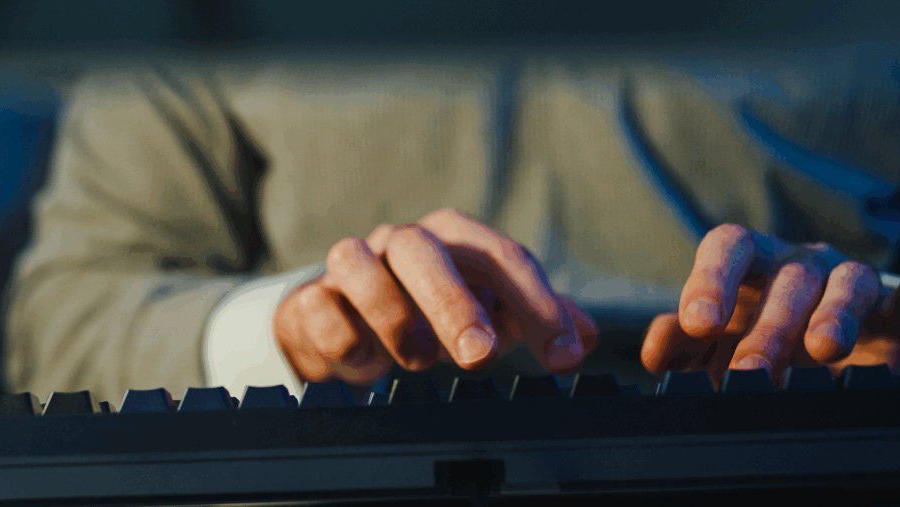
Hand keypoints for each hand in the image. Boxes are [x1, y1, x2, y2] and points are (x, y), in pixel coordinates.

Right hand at [274, 209, 599, 383]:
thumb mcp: (487, 312)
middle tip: (480, 356)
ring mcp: (352, 265)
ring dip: (394, 317)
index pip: (503, 258)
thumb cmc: (425, 311)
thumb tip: (587, 336)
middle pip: (427, 253)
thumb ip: (534, 318)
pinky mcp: (312, 299)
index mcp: (454, 238)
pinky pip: (319, 308)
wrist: (344, 320)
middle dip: (454, 303)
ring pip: (360, 266)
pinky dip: (344, 337)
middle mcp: (402, 243)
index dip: (538, 305)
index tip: (565, 355)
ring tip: (419, 360)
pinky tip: (366, 363)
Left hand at [641, 224, 899, 386]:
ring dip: (833, 316)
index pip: (726, 248)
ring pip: (843, 285)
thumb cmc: (756, 339)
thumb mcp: (713, 345)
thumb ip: (681, 345)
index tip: (699, 322)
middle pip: (786, 279)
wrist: (820, 357)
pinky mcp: (891, 312)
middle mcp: (796, 266)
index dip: (711, 280)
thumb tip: (657, 349)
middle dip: (768, 326)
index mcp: (747, 265)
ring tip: (825, 349)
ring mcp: (844, 282)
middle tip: (751, 371)